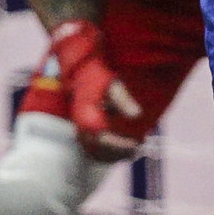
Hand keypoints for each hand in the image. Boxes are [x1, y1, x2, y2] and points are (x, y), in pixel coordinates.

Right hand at [46, 20, 143, 160]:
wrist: (76, 61)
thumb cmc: (93, 70)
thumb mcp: (110, 83)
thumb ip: (122, 99)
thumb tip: (138, 115)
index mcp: (85, 117)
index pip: (102, 142)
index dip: (119, 148)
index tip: (135, 145)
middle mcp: (80, 124)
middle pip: (98, 151)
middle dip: (118, 153)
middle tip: (137, 148)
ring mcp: (80, 124)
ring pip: (95, 149)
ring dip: (113, 152)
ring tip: (134, 146)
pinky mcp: (82, 122)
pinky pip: (94, 142)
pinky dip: (108, 146)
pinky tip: (124, 139)